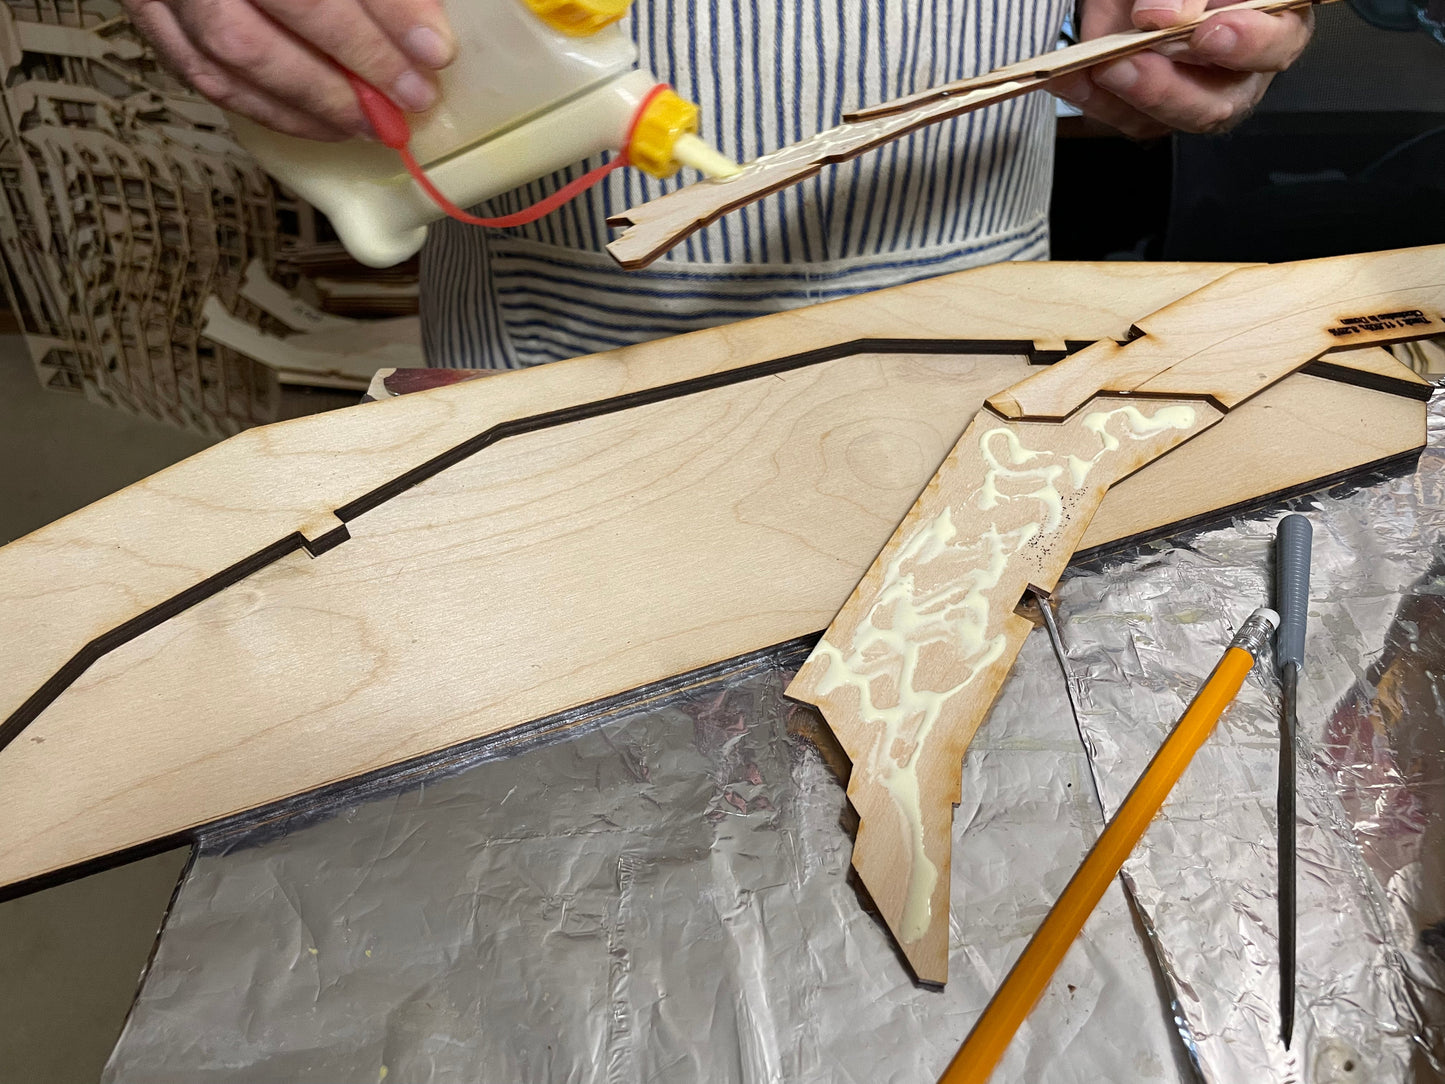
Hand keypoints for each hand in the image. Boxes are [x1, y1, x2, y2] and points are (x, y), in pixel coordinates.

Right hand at [123, 0, 456, 140]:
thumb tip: (423, 27)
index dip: (381, 18)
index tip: (432, 49)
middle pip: (270, 25)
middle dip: (350, 72)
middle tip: (409, 97)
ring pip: (229, 59)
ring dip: (309, 104)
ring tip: (371, 122)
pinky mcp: (146, 12)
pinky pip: (201, 75)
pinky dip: (267, 107)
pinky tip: (318, 120)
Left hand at [1051, 0, 1314, 137]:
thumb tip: (1163, 17)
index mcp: (1272, 18)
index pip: (1277, 42)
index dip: (1248, 42)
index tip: (1208, 30)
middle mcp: (1241, 67)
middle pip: (1220, 102)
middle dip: (1169, 87)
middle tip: (1127, 60)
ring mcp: (1195, 94)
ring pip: (1169, 120)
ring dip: (1127, 97)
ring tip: (1094, 66)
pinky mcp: (1152, 110)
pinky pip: (1125, 118)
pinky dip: (1091, 98)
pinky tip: (1068, 75)